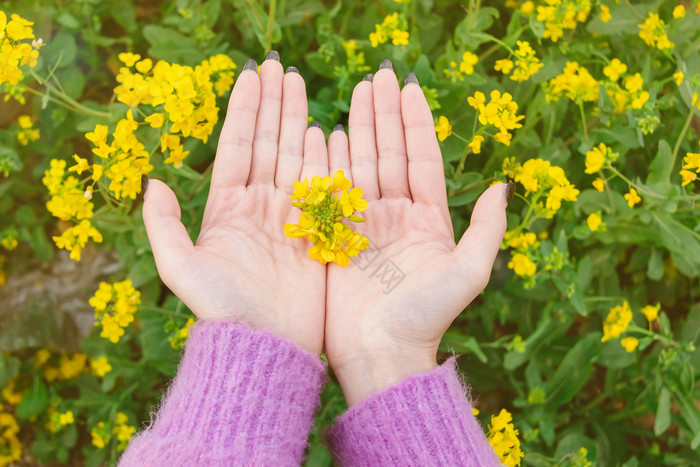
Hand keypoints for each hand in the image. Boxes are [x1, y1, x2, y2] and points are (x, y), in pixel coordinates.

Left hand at [142, 55, 327, 353]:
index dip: (245, 109)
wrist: (266, 345)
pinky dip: (325, 156)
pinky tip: (328, 129)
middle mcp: (259, 207)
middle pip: (266, 143)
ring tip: (301, 86)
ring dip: (297, 120)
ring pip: (294, 157)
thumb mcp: (180, 268)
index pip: (237, 146)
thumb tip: (151, 182)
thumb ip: (162, 225)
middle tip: (282, 67)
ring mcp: (291, 217)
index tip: (254, 75)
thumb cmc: (222, 310)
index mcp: (227, 209)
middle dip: (274, 104)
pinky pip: (322, 186)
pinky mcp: (318, 233)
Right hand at [325, 64, 510, 404]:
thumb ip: (487, 228)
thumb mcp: (468, 273)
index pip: (421, 158)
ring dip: (358, 127)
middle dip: (383, 113)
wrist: (381, 354)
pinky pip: (332, 191)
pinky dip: (329, 160)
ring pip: (361, 165)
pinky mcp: (335, 237)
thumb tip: (502, 186)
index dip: (415, 121)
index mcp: (428, 219)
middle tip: (375, 75)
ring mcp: (364, 225)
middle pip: (389, 153)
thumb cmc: (426, 318)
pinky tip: (327, 133)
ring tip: (354, 93)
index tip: (407, 86)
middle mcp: (396, 216)